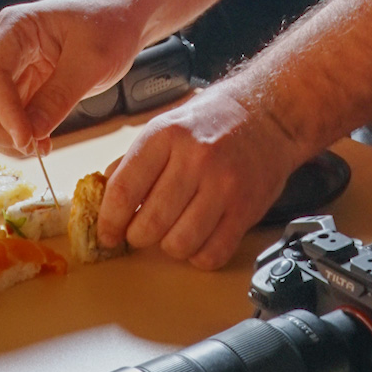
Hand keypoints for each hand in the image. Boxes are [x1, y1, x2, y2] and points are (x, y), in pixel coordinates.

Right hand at [0, 0, 142, 154]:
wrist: (123, 17)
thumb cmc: (110, 24)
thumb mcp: (93, 60)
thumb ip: (60, 96)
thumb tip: (32, 133)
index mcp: (17, 27)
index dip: (4, 110)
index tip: (24, 138)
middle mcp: (7, 45)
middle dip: (0, 126)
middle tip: (30, 149)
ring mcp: (14, 65)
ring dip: (6, 134)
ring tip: (38, 148)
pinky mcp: (25, 84)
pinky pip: (10, 114)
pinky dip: (19, 133)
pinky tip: (41, 143)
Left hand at [97, 80, 302, 269]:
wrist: (269, 114)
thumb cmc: (214, 120)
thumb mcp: (167, 124)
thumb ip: (134, 159)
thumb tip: (103, 194)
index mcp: (166, 135)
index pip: (124, 190)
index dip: (109, 221)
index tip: (108, 233)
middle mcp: (195, 159)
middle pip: (150, 224)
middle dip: (138, 237)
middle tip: (141, 232)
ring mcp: (223, 186)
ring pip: (179, 244)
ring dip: (169, 247)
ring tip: (173, 231)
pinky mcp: (246, 209)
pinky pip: (212, 254)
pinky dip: (199, 256)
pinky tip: (198, 238)